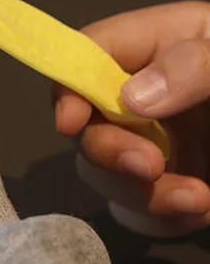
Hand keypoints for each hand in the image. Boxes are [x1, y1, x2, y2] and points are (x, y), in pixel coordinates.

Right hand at [54, 1, 209, 235]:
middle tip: (149, 168)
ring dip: (139, 193)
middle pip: (85, 121)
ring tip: (197, 199)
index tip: (71, 122)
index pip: (84, 54)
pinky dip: (160, 219)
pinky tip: (201, 210)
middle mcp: (143, 93)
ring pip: (104, 173)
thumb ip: (193, 66)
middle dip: (108, 151)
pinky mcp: (171, 185)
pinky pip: (138, 210)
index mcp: (155, 44)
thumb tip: (132, 98)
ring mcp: (156, 142)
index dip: (67, 85)